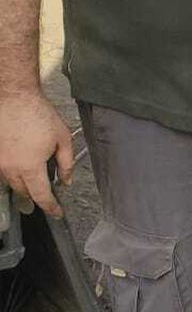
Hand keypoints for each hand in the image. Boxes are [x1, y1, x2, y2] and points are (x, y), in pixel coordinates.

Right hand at [0, 91, 74, 218]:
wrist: (13, 98)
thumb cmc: (38, 115)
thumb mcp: (62, 138)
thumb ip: (66, 163)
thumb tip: (66, 180)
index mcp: (30, 167)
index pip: (41, 196)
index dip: (50, 207)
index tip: (57, 213)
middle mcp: (10, 168)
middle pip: (24, 192)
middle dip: (37, 196)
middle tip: (49, 195)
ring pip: (11, 183)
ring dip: (24, 184)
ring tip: (36, 179)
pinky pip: (3, 171)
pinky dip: (13, 174)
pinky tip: (22, 166)